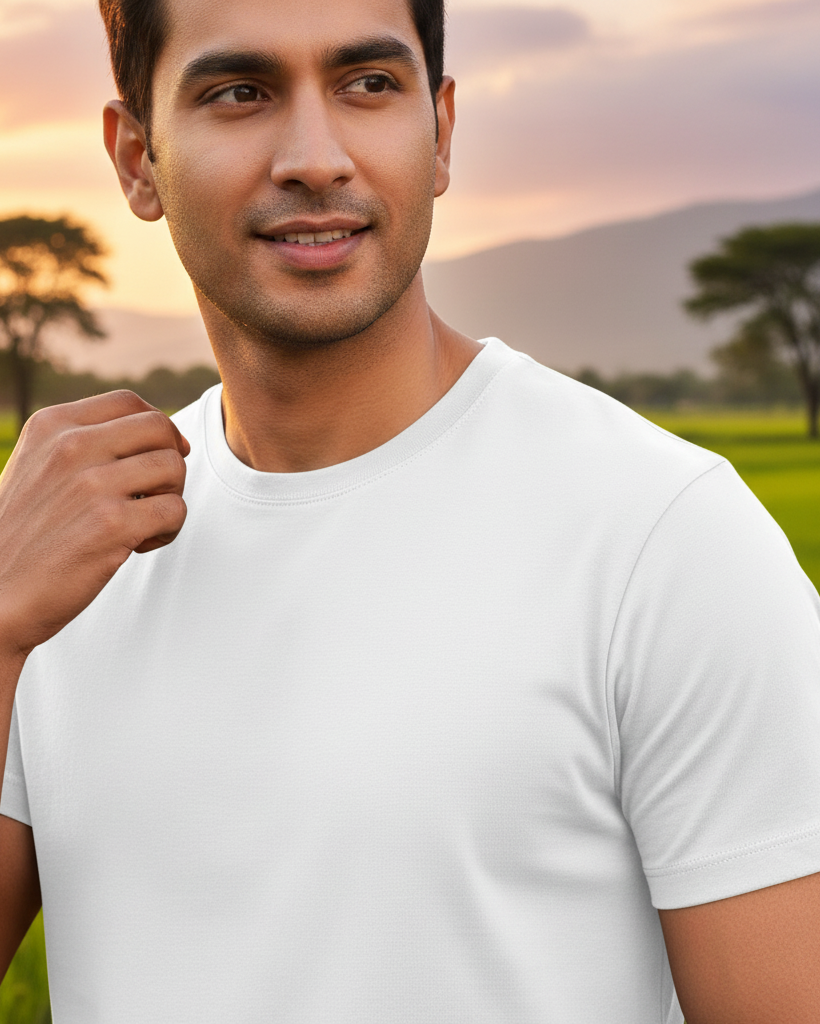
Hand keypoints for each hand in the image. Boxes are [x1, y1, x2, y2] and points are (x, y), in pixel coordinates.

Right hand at [0, 391, 188, 658]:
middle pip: (159, 429)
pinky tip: (140, 544)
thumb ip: (82, 445)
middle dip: (170, 460)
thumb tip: (155, 432)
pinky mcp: (112, 524)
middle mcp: (70, 447)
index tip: (162, 452)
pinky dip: (168, 530)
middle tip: (154, 492)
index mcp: (51, 426)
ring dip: (170, 497)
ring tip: (143, 522)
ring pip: (174, 467)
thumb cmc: (21, 537)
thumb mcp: (37, 469)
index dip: (157, 426)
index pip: (128, 403)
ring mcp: (91, 485)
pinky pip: (175, 510)